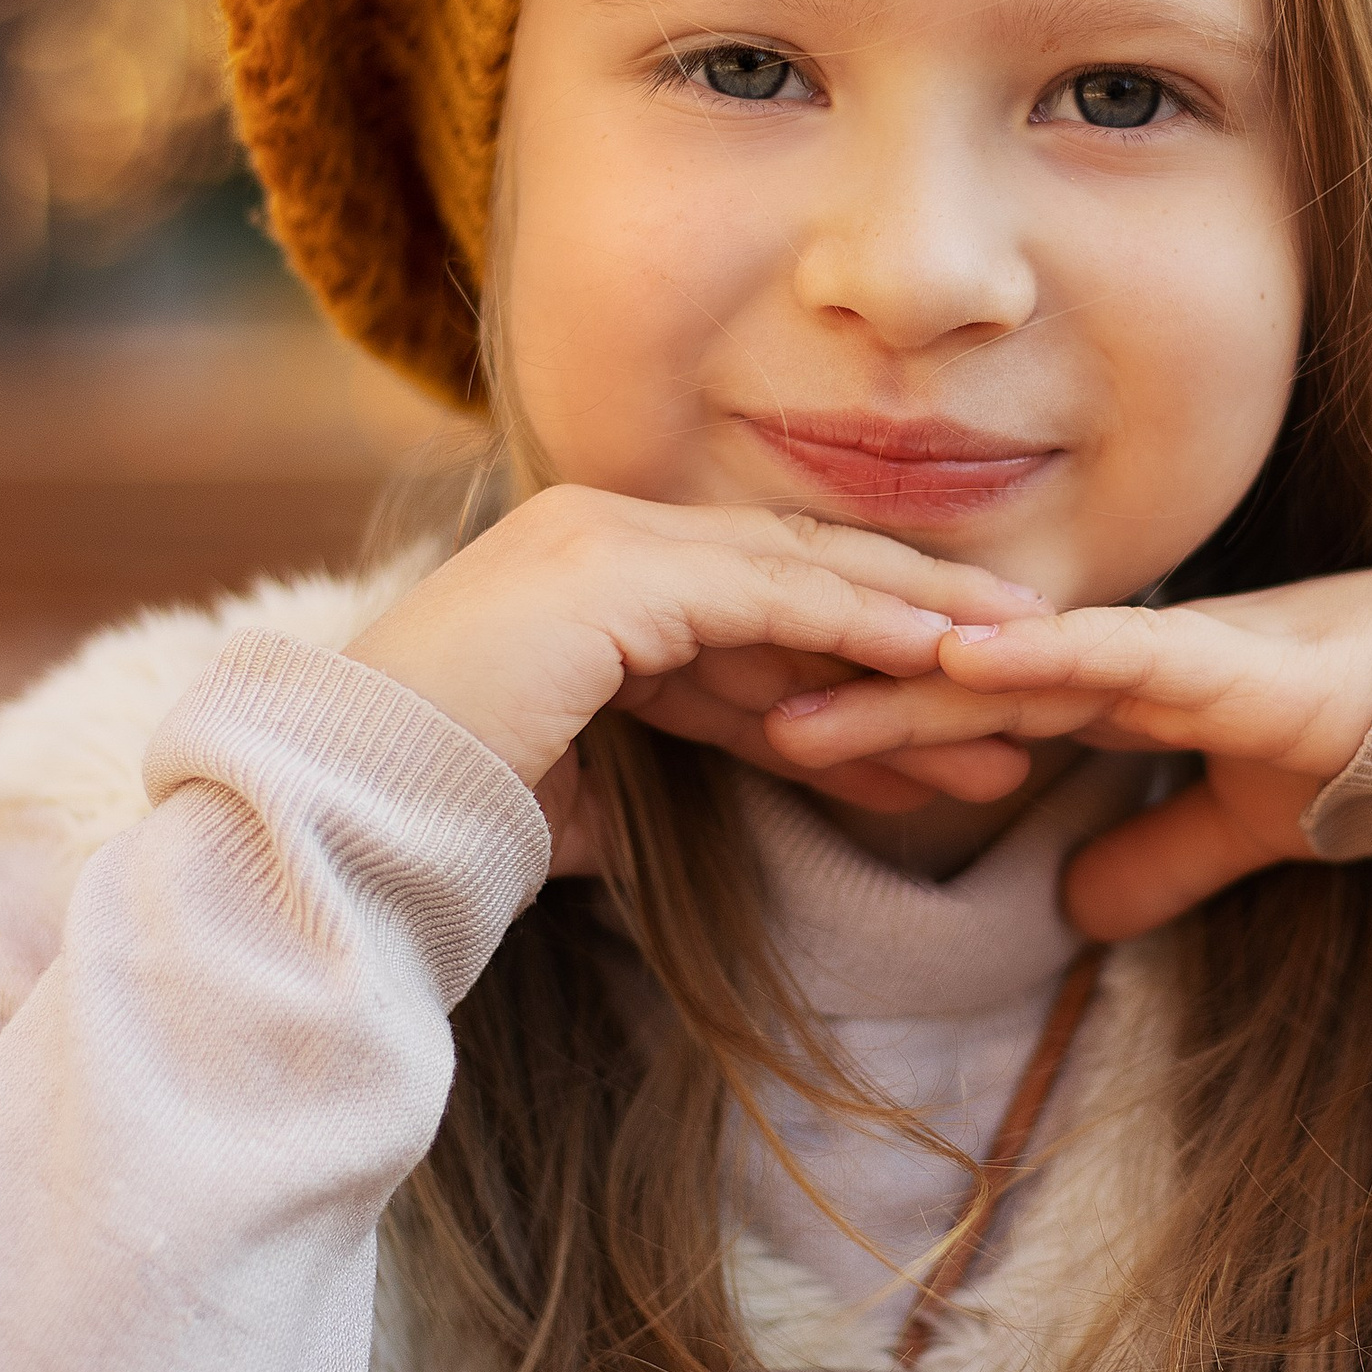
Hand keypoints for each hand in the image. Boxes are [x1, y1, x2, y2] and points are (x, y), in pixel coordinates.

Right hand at [350, 490, 1047, 853]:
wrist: (338, 838)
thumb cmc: (438, 832)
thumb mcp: (578, 794)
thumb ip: (635, 771)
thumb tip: (667, 817)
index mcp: (581, 578)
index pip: (754, 614)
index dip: (861, 662)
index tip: (953, 712)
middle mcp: (593, 534)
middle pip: (794, 583)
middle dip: (917, 636)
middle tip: (1033, 677)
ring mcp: (600, 542)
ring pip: (801, 578)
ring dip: (922, 629)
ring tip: (1029, 676)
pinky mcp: (613, 576)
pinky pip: (772, 597)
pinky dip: (868, 623)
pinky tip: (952, 659)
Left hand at [761, 560, 1371, 939]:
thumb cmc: (1365, 745)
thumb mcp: (1240, 826)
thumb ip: (1159, 859)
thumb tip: (1077, 906)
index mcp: (1109, 684)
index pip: (955, 702)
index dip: (858, 716)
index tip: (749, 730)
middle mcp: (1113, 653)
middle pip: (942, 675)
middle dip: (831, 692)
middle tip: (714, 709)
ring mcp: (1158, 646)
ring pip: (998, 662)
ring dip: (892, 681)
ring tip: (785, 698)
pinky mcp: (1214, 656)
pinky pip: (1105, 653)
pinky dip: (1028, 658)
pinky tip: (950, 664)